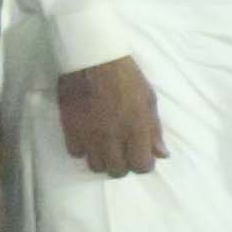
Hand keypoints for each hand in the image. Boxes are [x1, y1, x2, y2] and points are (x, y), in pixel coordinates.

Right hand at [53, 54, 163, 175]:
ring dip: (103, 160)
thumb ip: (154, 130)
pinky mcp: (70, 129)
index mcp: (136, 129)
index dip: (143, 164)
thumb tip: (162, 155)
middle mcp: (113, 137)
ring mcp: (89, 135)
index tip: (141, 155)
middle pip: (117, 171)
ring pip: (96, 166)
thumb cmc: (126, 77)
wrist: (92, 59)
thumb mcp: (149, 100)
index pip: (141, 166)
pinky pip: (76, 153)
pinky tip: (88, 138)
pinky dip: (83, 149)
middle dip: (123, 165)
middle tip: (123, 151)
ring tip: (106, 146)